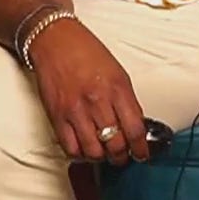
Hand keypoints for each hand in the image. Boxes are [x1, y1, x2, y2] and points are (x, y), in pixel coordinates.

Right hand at [27, 17, 149, 166]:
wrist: (56, 42)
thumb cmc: (88, 54)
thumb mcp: (119, 73)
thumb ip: (127, 101)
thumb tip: (134, 126)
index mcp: (118, 89)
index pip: (135, 129)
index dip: (141, 148)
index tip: (142, 154)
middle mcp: (98, 101)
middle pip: (115, 144)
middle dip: (122, 156)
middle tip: (123, 156)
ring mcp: (76, 111)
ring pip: (93, 151)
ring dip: (101, 157)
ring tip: (104, 154)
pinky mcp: (56, 117)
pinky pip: (70, 147)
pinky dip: (80, 154)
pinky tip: (85, 149)